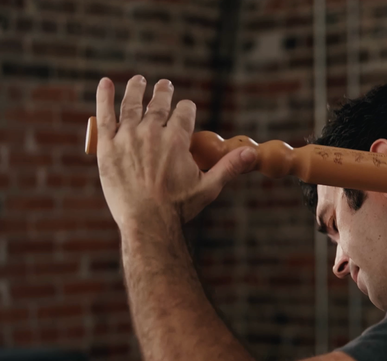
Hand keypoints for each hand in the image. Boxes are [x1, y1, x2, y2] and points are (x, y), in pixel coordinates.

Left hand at [95, 75, 256, 231]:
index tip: (186, 108)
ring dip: (136, 89)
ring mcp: (127, 137)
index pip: (184, 111)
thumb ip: (229, 166)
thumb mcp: (209, 186)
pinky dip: (104, 97)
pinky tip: (105, 83)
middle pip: (159, 103)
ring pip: (132, 104)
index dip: (187, 108)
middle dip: (164, 92)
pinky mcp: (107, 146)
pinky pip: (104, 115)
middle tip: (165, 85)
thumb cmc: (178, 207)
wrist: (146, 223)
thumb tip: (251, 153)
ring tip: (138, 81)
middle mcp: (152, 132)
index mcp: (177, 140)